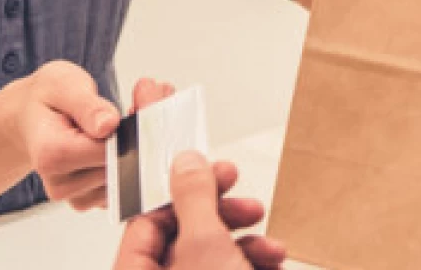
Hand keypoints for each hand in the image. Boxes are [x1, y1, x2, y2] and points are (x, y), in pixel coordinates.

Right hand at [8, 60, 122, 210]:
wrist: (29, 119)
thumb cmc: (46, 99)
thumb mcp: (62, 86)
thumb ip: (87, 106)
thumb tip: (109, 124)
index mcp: (51, 154)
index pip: (106, 152)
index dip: (125, 132)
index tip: (132, 111)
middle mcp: (59, 184)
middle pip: (117, 169)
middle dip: (129, 142)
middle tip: (119, 116)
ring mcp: (73, 196)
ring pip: (123, 180)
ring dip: (127, 154)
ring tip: (107, 131)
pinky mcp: (88, 199)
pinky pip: (120, 189)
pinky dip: (123, 167)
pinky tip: (108, 147)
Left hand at [112, 152, 286, 269]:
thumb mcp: (204, 247)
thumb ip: (193, 199)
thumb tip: (186, 162)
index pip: (147, 218)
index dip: (178, 189)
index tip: (206, 167)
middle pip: (183, 233)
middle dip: (220, 212)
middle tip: (242, 195)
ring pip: (213, 253)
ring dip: (247, 239)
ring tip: (268, 237)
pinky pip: (230, 269)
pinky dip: (254, 261)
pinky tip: (272, 258)